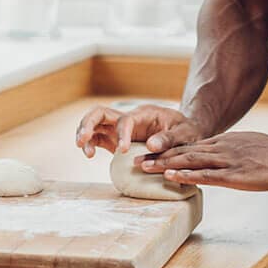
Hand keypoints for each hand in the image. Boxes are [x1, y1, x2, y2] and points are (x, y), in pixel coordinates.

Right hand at [74, 103, 203, 157]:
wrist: (184, 134)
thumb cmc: (185, 131)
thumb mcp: (185, 133)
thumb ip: (170, 138)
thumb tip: (151, 146)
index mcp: (144, 114)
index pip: (126, 120)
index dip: (121, 134)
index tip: (122, 151)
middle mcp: (129, 119)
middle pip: (100, 113)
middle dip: (88, 124)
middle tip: (82, 140)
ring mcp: (120, 129)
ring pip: (95, 124)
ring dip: (84, 134)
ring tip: (85, 151)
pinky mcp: (115, 140)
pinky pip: (97, 138)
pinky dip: (90, 144)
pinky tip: (88, 154)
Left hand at [138, 130, 267, 190]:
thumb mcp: (250, 146)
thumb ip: (233, 151)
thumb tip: (220, 158)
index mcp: (225, 142)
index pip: (190, 145)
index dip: (167, 150)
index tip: (148, 154)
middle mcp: (221, 148)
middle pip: (184, 151)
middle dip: (158, 156)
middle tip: (134, 161)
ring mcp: (227, 160)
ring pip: (189, 160)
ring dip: (164, 164)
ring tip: (143, 168)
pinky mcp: (234, 174)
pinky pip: (206, 174)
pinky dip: (186, 174)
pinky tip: (172, 177)